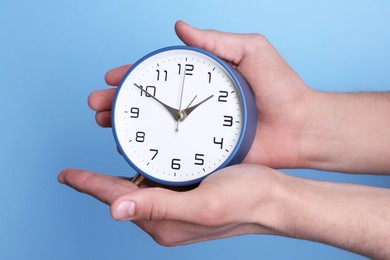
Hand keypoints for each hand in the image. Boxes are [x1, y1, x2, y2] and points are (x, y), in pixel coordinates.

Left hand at [58, 164, 285, 245]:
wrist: (274, 200)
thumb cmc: (246, 201)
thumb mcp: (203, 203)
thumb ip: (159, 206)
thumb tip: (115, 211)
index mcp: (164, 222)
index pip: (117, 200)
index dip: (89, 186)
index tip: (66, 176)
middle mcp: (166, 218)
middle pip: (122, 197)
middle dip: (98, 183)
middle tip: (76, 171)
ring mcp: (176, 208)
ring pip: (138, 190)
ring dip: (120, 176)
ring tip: (102, 165)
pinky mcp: (187, 197)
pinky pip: (156, 186)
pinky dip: (144, 172)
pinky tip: (142, 162)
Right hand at [88, 21, 313, 168]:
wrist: (301, 127)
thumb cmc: (282, 87)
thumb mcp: (251, 51)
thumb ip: (217, 40)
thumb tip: (181, 26)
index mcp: (204, 79)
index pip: (161, 75)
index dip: (135, 75)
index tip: (112, 77)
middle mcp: (198, 103)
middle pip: (151, 101)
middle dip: (122, 102)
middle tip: (99, 106)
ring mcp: (201, 128)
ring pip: (157, 126)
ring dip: (129, 125)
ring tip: (106, 125)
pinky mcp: (207, 150)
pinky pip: (175, 150)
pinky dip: (152, 151)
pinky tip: (133, 151)